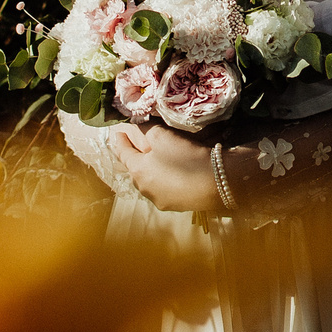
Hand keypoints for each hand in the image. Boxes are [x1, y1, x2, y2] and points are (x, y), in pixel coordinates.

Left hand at [109, 122, 225, 213]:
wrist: (214, 183)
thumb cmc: (184, 157)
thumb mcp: (163, 136)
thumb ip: (145, 129)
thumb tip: (134, 124)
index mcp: (138, 171)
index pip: (122, 154)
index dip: (119, 142)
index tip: (116, 133)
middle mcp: (144, 188)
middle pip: (135, 171)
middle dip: (134, 159)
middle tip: (135, 148)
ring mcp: (159, 200)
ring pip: (149, 183)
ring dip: (150, 172)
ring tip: (155, 163)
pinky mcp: (174, 206)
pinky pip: (163, 190)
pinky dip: (164, 181)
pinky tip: (172, 176)